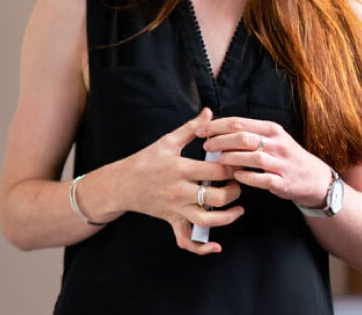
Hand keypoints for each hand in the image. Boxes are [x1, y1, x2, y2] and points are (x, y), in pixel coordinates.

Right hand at [120, 107, 243, 254]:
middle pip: (218, 197)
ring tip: (238, 208)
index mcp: (180, 168)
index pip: (217, 171)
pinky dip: (202, 248)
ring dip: (228, 217)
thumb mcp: (167, 141)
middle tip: (238, 183)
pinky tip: (216, 246)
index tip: (240, 163)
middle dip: (234, 190)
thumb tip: (209, 113)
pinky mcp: (172, 221)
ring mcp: (176, 208)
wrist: (121, 184)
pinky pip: (187, 240)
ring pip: (208, 220)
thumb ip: (191, 128)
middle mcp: (179, 191)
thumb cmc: (145, 160)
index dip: (233, 167)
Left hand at [196, 117, 332, 207]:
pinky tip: (236, 175)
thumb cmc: (283, 155)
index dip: (216, 126)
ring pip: (253, 157)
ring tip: (218, 160)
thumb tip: (214, 127)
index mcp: (271, 129)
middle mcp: (278, 144)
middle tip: (206, 145)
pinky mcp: (284, 182)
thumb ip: (247, 132)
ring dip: (232, 158)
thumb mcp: (270, 138)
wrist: (314, 178)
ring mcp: (282, 163)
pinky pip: (263, 179)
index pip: (239, 123)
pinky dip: (247, 177)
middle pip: (243, 138)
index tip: (200, 130)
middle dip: (220, 141)